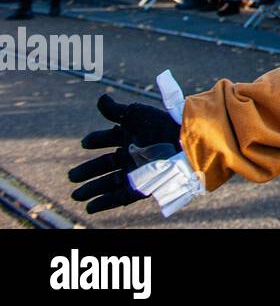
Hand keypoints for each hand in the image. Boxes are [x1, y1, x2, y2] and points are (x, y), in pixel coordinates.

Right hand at [69, 95, 181, 213]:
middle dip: (88, 170)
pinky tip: (90, 207)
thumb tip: (100, 98)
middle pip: (105, 164)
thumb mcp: (135, 114)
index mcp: (132, 135)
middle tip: (71, 176)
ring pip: (109, 182)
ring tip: (75, 195)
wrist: (182, 142)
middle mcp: (133, 154)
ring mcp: (137, 171)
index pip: (108, 138)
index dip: (95, 140)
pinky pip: (120, 197)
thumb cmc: (160, 125)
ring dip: (92, 189)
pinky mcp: (141, 186)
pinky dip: (105, 202)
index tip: (86, 142)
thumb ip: (115, 110)